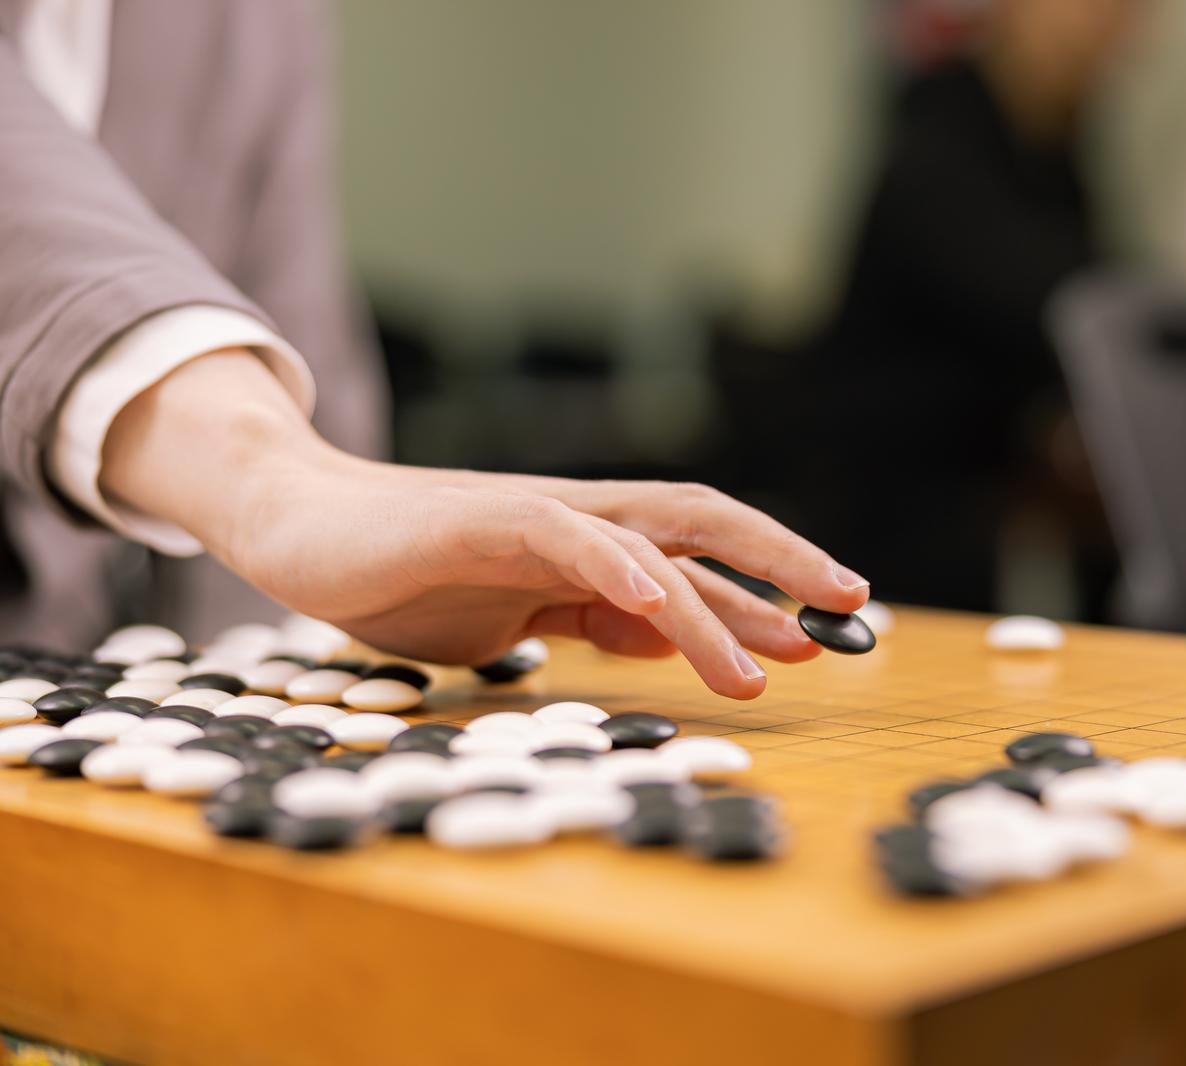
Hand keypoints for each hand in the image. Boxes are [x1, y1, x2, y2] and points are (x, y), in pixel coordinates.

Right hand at [101, 351, 868, 697]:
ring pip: (647, 542)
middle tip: (854, 607)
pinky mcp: (482, 517)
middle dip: (782, 563)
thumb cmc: (407, 576)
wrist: (302, 528)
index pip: (697, 563)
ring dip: (712, 605)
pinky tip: (657, 601)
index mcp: (591, 547)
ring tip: (764, 668)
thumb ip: (594, 619)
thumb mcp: (519, 616)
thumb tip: (674, 636)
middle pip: (703, 523)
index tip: (826, 636)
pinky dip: (614, 564)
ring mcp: (536, 514)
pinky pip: (563, 533)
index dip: (763, 597)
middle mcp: (580, 520)